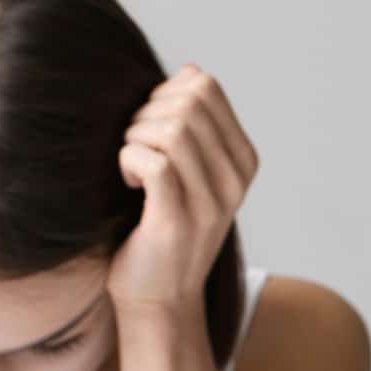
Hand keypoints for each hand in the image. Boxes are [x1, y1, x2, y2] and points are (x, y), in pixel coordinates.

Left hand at [107, 63, 259, 311]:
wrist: (159, 300)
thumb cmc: (162, 227)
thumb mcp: (187, 170)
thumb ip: (191, 123)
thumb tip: (190, 71)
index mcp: (242, 160)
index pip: (205, 87)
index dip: (164, 93)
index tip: (149, 127)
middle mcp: (235, 180)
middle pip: (186, 103)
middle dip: (146, 114)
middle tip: (134, 147)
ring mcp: (211, 203)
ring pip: (170, 130)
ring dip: (135, 138)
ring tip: (131, 165)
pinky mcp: (177, 223)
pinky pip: (152, 163)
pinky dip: (129, 161)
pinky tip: (128, 182)